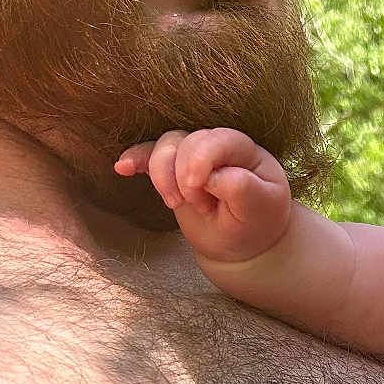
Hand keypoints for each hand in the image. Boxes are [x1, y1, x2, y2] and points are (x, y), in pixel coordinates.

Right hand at [115, 128, 291, 263]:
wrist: (242, 244)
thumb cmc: (256, 223)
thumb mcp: (260, 208)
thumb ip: (241, 187)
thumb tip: (211, 176)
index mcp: (244, 151)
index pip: (216, 139)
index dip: (200, 160)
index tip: (199, 191)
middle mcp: (216, 146)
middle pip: (186, 141)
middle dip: (183, 176)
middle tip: (201, 207)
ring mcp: (192, 157)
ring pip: (165, 146)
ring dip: (162, 176)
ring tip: (175, 204)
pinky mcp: (171, 171)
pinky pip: (148, 155)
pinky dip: (135, 159)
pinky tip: (123, 168)